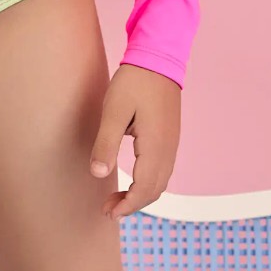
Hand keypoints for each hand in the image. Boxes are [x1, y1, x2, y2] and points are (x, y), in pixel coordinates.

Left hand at [88, 63, 181, 219]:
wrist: (158, 58)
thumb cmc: (134, 81)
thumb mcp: (113, 110)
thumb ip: (106, 142)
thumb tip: (98, 174)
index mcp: (156, 146)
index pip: (145, 189)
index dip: (127, 205)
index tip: (108, 212)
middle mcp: (168, 149)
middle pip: (155, 191)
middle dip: (133, 205)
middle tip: (108, 209)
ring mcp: (172, 143)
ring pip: (161, 182)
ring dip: (141, 195)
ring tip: (118, 198)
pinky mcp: (170, 136)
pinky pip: (163, 169)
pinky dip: (148, 182)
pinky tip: (133, 178)